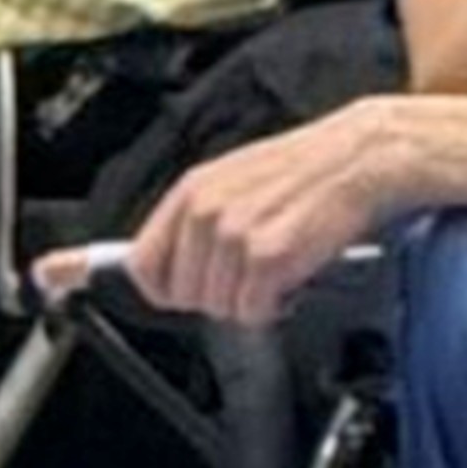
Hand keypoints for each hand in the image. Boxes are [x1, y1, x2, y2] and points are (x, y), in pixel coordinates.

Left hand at [114, 99, 428, 322]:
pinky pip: (253, 310)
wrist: (363, 156)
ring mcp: (235, 234)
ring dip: (249, 301)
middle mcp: (206, 211)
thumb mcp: (237, 182)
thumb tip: (159, 264)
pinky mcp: (269, 256)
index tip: (103, 281)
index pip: (141, 261)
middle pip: (180, 295)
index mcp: (193, 191)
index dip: (154, 287)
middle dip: (214, 296)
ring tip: (276, 270)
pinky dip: (274, 306)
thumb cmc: (307, 173)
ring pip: (217, 307)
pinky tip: (292, 280)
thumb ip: (197, 222)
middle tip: (249, 276)